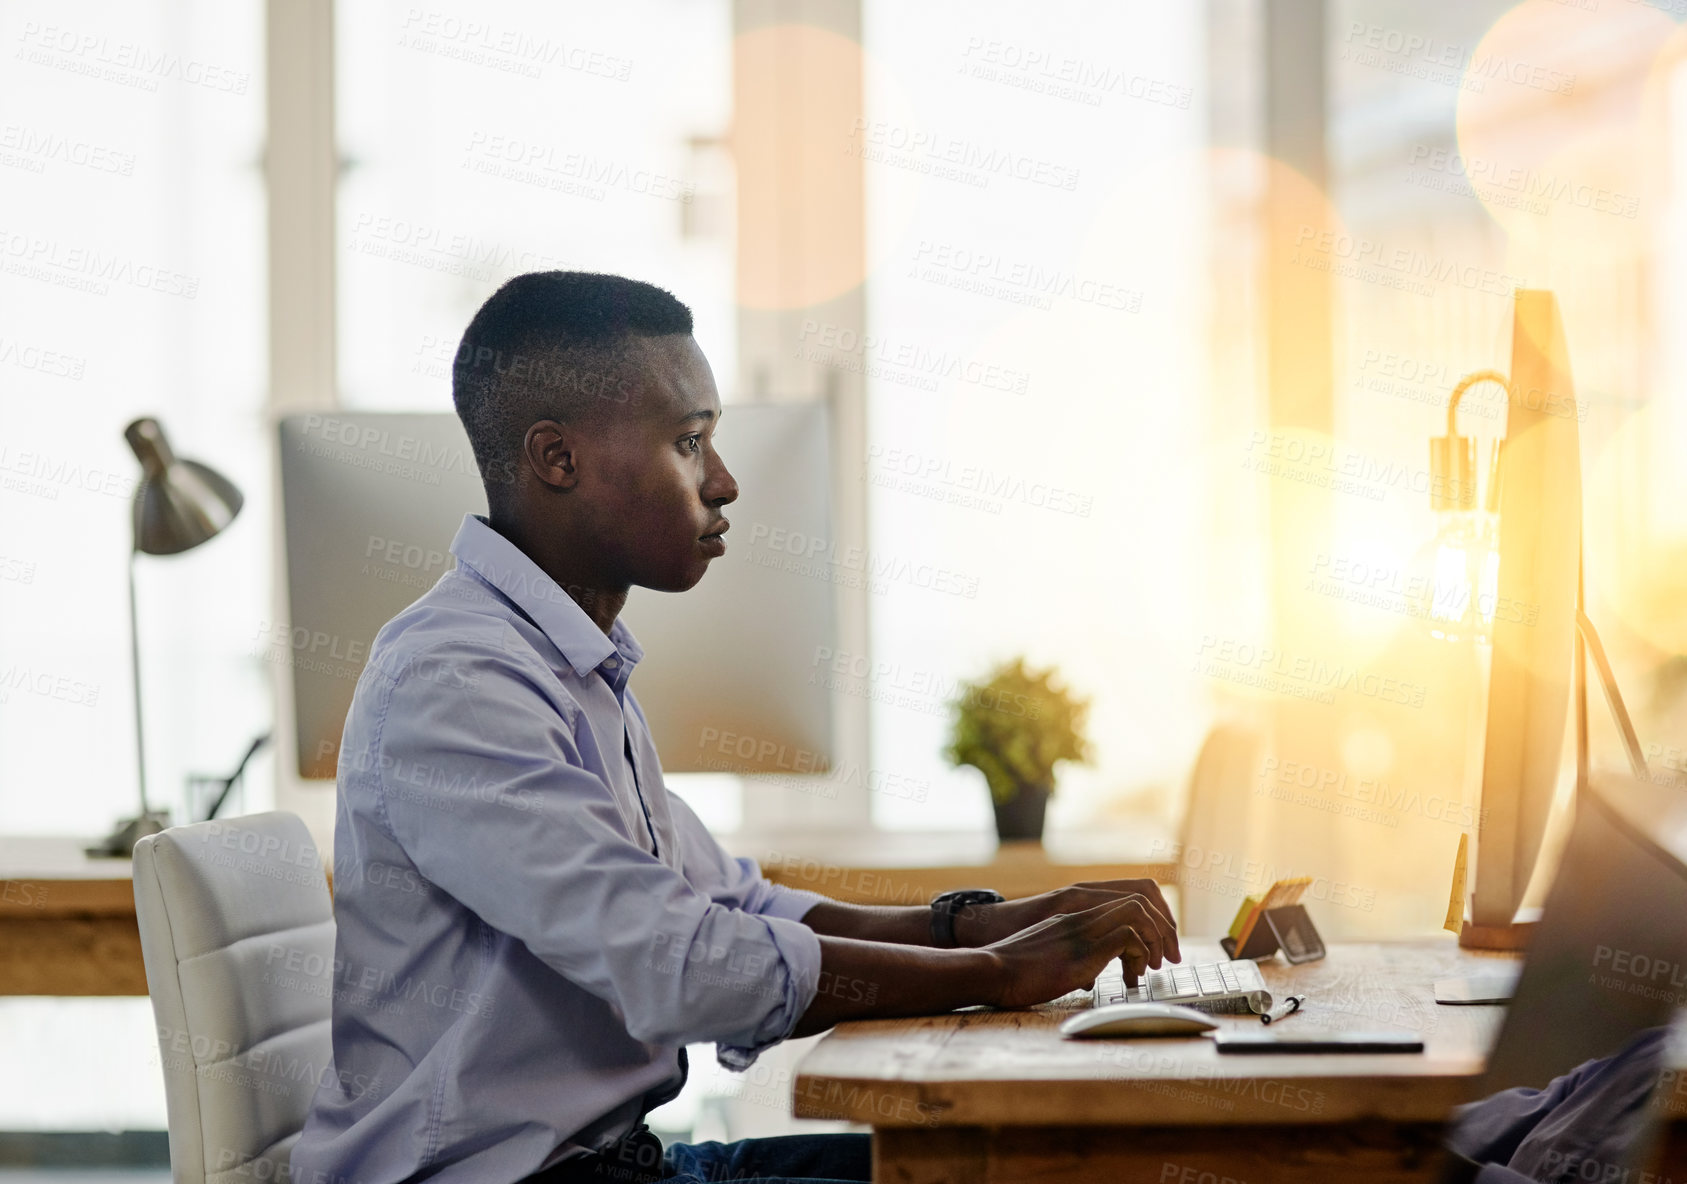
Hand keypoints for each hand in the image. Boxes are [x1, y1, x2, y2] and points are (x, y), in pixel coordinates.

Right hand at [955, 880, 1180, 976]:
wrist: (990, 969)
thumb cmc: (1014, 968)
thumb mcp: (1050, 953)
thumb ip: (1074, 954)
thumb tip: (1090, 974)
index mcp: (1075, 910)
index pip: (1129, 895)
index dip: (1153, 917)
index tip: (1159, 946)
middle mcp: (1082, 910)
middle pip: (1142, 894)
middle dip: (1165, 926)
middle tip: (1169, 957)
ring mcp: (1083, 924)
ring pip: (1139, 909)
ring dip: (1156, 937)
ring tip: (1154, 966)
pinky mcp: (1083, 944)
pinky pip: (1128, 934)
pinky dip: (1140, 952)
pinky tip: (1133, 974)